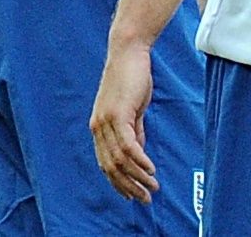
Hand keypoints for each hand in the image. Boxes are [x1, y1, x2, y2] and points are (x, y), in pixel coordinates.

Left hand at [90, 44, 158, 202]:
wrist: (129, 51)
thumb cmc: (132, 76)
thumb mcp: (132, 107)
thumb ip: (134, 130)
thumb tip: (138, 153)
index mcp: (99, 127)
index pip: (105, 164)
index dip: (119, 183)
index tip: (134, 195)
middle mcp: (98, 127)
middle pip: (111, 167)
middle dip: (129, 187)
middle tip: (146, 199)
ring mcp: (107, 121)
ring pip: (120, 160)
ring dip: (138, 178)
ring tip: (152, 188)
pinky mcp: (118, 114)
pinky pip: (129, 146)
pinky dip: (140, 161)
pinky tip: (150, 169)